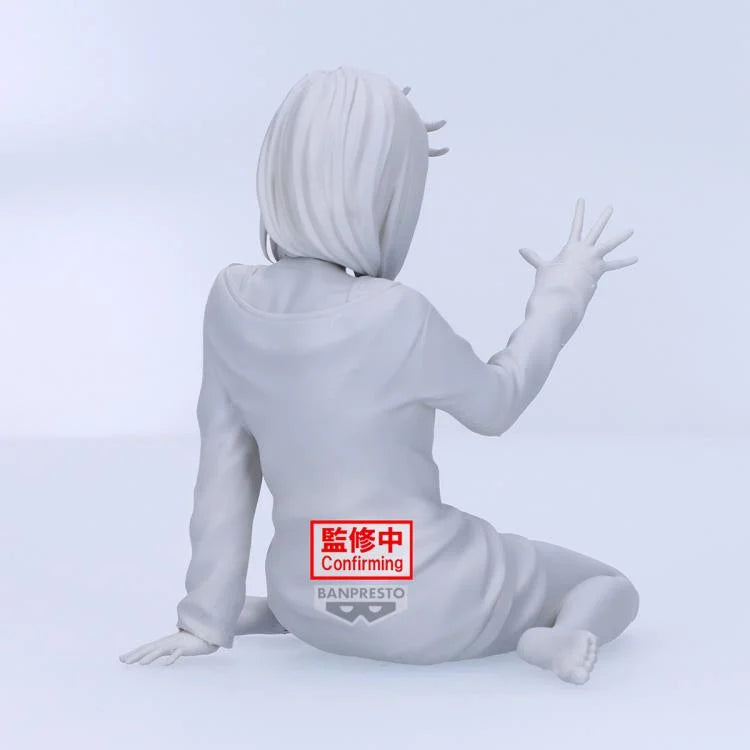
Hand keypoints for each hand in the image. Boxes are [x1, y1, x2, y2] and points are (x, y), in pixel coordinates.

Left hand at [119, 629, 218, 665]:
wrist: (206, 636)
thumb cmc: (188, 643)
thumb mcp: (173, 647)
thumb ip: (164, 651)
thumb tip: (156, 658)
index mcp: (163, 643)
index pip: (145, 648)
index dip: (134, 653)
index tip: (121, 659)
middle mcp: (167, 643)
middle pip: (149, 649)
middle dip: (136, 655)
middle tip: (124, 661)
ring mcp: (176, 644)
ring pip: (161, 650)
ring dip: (151, 656)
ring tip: (141, 664)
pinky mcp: (185, 647)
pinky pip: (178, 653)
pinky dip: (173, 657)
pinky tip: (167, 664)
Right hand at [519, 198, 636, 282]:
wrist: (560, 296)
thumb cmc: (550, 282)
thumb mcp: (542, 268)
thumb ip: (534, 258)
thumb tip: (521, 250)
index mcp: (571, 247)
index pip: (576, 224)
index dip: (579, 211)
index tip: (582, 200)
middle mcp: (585, 250)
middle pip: (596, 230)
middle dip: (603, 217)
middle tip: (611, 207)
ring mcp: (594, 260)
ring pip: (610, 245)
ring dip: (621, 237)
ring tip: (631, 230)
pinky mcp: (600, 270)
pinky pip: (614, 265)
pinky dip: (624, 262)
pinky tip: (635, 258)